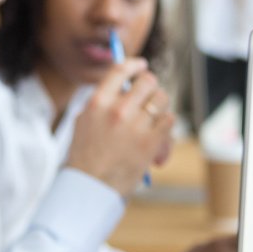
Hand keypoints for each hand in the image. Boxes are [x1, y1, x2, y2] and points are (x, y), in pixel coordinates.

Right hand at [65, 59, 175, 195]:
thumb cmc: (86, 157)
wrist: (91, 186)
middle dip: (151, 87)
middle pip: (147, 82)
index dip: (134, 65)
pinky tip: (158, 137)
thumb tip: (122, 87)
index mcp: (98, 103)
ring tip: (154, 118)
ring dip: (161, 107)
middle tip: (149, 96)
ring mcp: (136, 126)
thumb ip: (101, 102)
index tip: (141, 66)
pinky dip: (166, 127)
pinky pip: (169, 121)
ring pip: (162, 99)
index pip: (120, 71)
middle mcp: (118, 110)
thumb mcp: (84, 122)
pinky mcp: (151, 142)